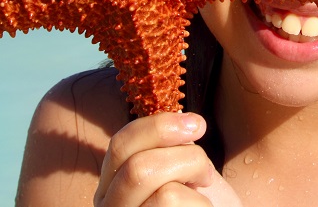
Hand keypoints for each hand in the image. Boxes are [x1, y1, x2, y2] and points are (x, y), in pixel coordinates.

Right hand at [94, 112, 241, 206]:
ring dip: (196, 185)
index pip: (120, 144)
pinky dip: (201, 205)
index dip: (159, 127)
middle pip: (139, 168)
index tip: (197, 125)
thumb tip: (178, 119)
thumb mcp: (179, 169)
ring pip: (165, 194)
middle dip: (187, 159)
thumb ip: (167, 148)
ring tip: (204, 192)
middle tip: (206, 172)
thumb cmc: (195, 201)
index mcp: (111, 185)